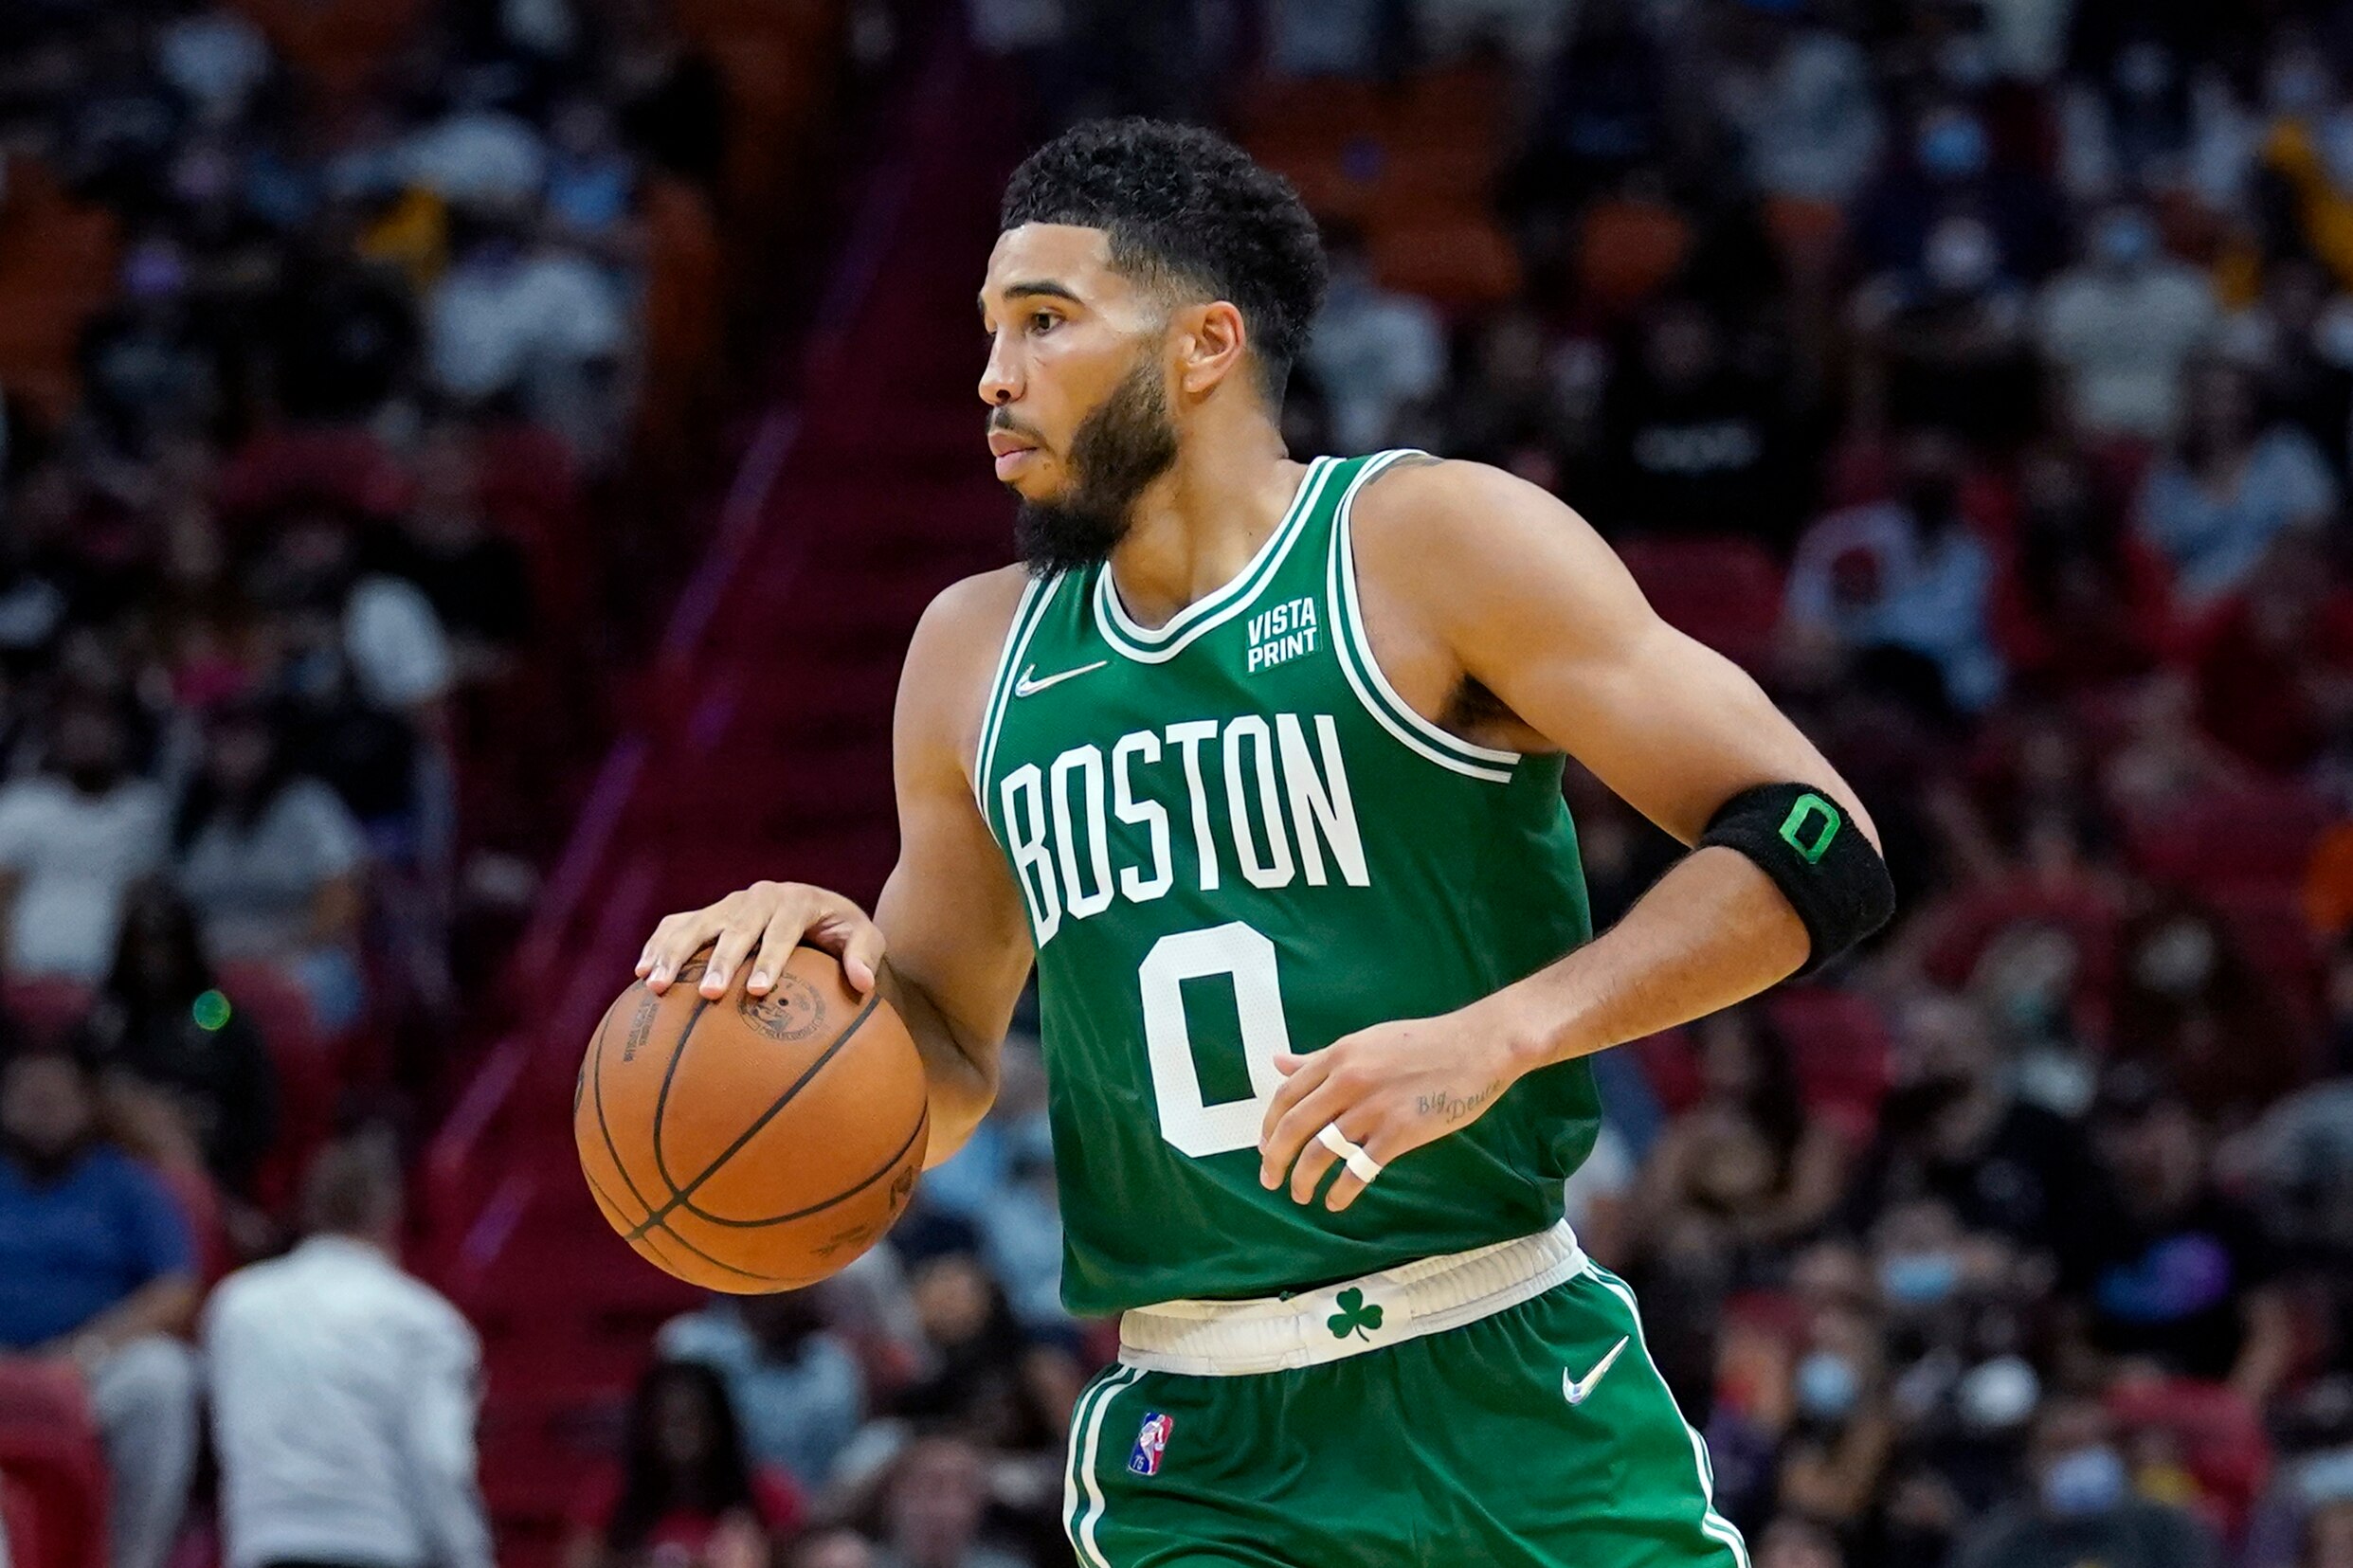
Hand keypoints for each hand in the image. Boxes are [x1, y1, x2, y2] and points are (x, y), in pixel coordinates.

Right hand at [635, 880, 883, 999]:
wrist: (819, 910)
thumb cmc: (843, 931)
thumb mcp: (865, 937)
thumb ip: (866, 955)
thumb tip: (863, 983)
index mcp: (797, 900)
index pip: (782, 930)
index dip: (770, 959)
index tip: (760, 991)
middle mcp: (760, 896)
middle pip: (735, 926)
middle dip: (721, 960)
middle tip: (709, 995)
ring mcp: (730, 903)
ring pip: (697, 924)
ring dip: (674, 953)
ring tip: (653, 985)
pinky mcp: (710, 913)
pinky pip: (677, 925)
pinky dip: (657, 945)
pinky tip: (640, 974)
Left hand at [1257, 1007, 1528, 1212]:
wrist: (1477, 1047)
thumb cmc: (1423, 1043)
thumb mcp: (1366, 1042)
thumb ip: (1321, 1057)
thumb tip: (1278, 1061)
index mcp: (1338, 1055)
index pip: (1286, 1094)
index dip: (1269, 1125)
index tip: (1265, 1147)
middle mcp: (1348, 1080)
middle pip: (1294, 1126)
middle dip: (1274, 1159)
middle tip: (1270, 1181)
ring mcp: (1373, 1107)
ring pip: (1320, 1152)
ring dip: (1304, 1180)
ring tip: (1301, 1195)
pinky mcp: (1399, 1132)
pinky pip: (1358, 1169)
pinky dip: (1342, 1191)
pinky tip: (1337, 1202)